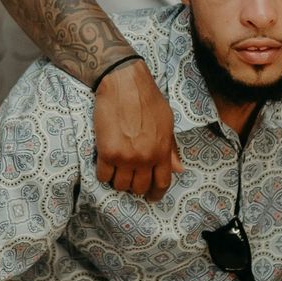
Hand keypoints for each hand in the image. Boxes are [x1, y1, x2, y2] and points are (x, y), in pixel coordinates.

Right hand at [93, 60, 182, 200]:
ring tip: (115, 171)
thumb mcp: (167, 122)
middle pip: (139, 187)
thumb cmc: (147, 99)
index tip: (150, 197)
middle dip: (134, 186)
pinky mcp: (107, 152)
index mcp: (162, 151)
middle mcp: (145, 158)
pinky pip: (103, 176)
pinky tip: (104, 165)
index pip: (162, 183)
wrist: (123, 83)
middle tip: (129, 179)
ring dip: (117, 181)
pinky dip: (103, 174)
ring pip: (120, 185)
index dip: (156, 194)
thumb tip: (178, 169)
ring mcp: (126, 157)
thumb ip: (171, 149)